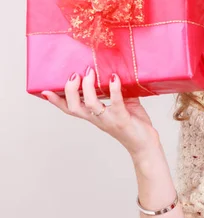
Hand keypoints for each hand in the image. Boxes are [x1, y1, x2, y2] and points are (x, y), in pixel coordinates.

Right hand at [42, 67, 159, 157]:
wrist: (146, 145)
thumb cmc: (135, 125)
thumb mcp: (125, 105)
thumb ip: (119, 92)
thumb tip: (118, 72)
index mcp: (94, 116)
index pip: (70, 109)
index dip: (56, 101)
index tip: (44, 91)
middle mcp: (98, 119)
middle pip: (74, 107)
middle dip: (70, 90)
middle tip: (74, 75)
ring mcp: (109, 119)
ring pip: (90, 105)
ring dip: (88, 87)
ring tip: (91, 73)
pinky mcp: (122, 119)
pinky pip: (116, 103)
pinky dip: (114, 89)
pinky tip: (114, 78)